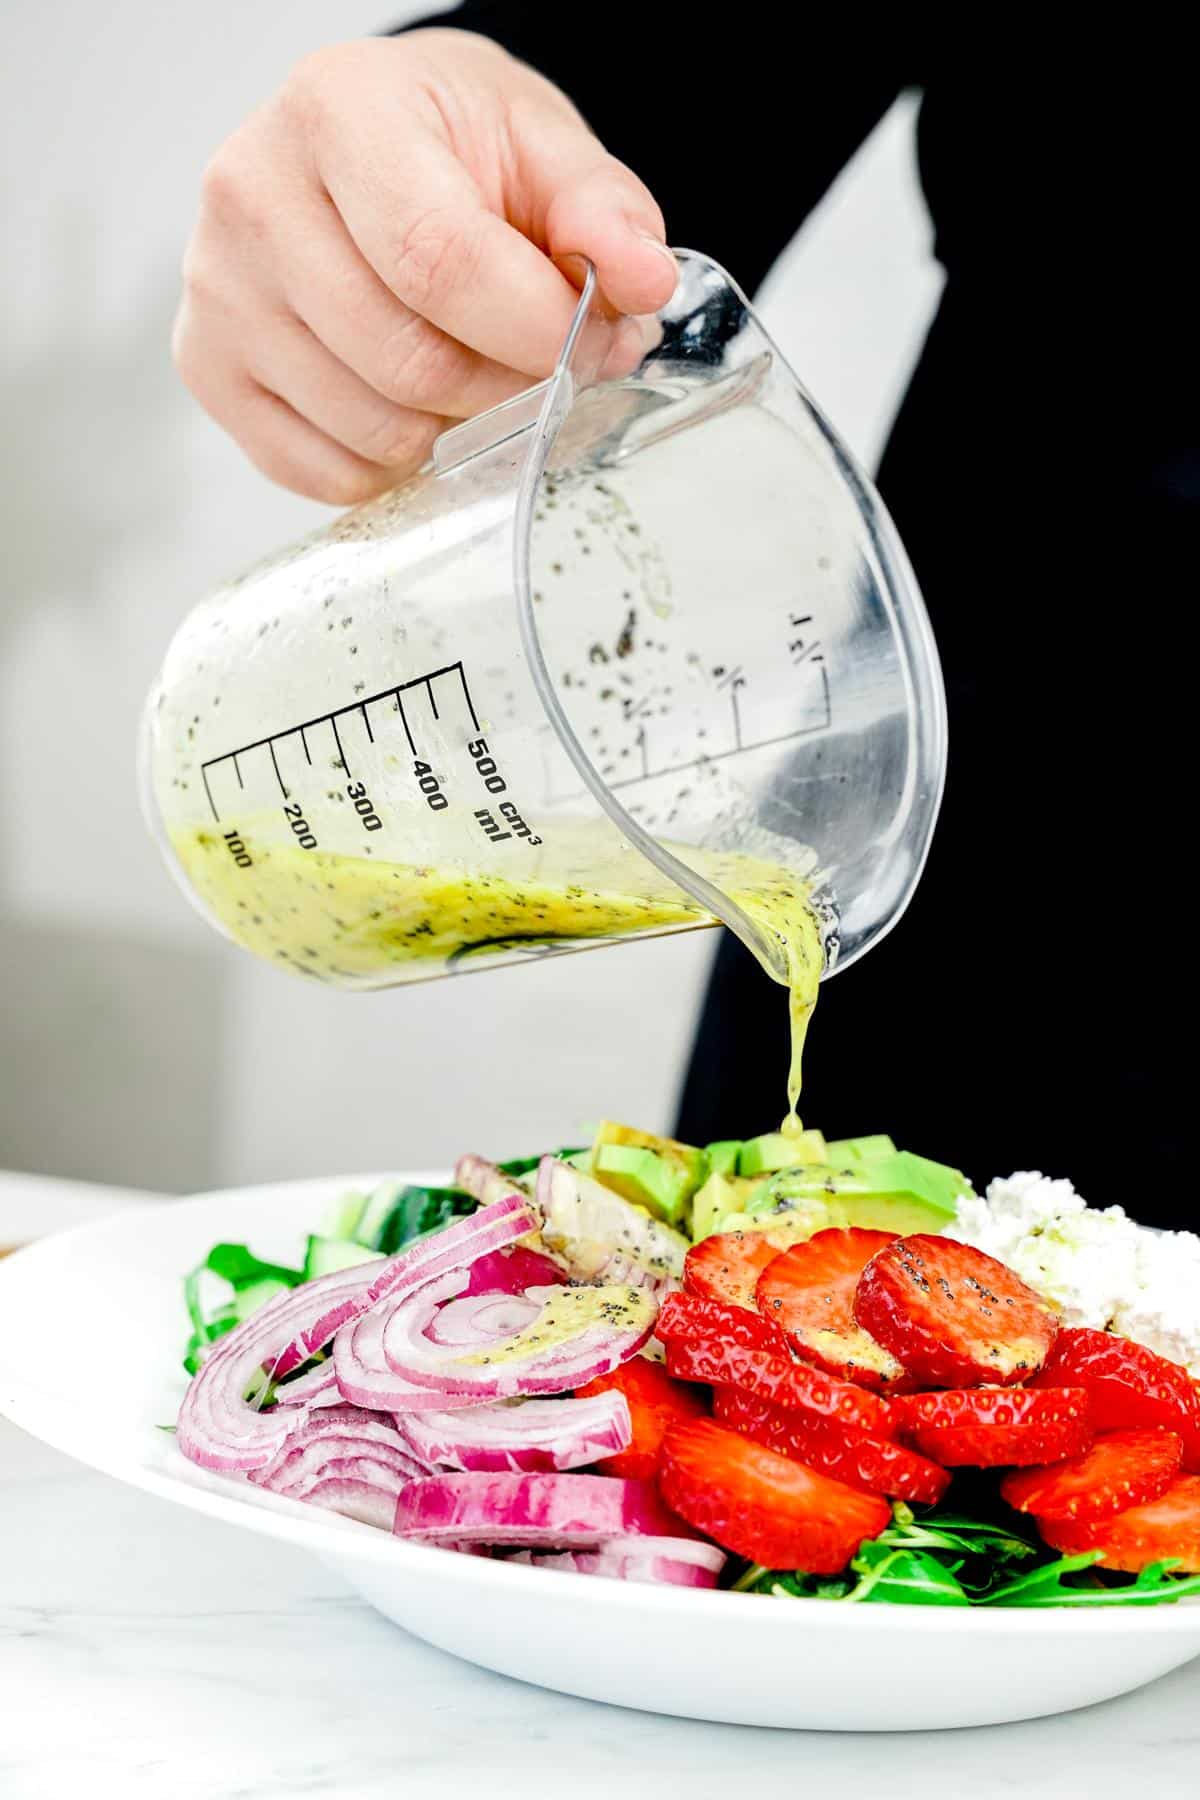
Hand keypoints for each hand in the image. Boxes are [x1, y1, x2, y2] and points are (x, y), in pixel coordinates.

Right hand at [173, 31, 675, 504]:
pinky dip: (390, 464)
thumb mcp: (538, 142)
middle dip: (505, 386)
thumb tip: (643, 282)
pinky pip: (321, 471)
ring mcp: (217, 291)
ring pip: (371, 427)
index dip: (531, 327)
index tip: (592, 345)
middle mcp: (252, 195)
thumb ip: (601, 209)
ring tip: (475, 373)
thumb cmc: (447, 146)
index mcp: (337, 111)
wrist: (357, 148)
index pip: (437, 258)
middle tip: (543, 367)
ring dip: (454, 429)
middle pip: (405, 359)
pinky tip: (413, 407)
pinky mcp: (208, 367)